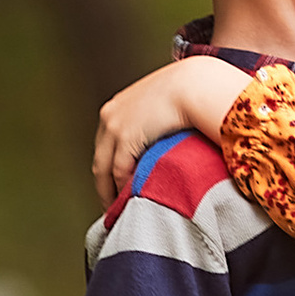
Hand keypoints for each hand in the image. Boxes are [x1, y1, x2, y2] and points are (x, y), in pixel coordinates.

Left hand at [93, 52, 249, 205]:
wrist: (194, 85)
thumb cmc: (189, 93)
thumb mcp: (162, 105)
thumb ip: (155, 122)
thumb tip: (164, 140)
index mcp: (116, 107)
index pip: (105, 145)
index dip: (108, 167)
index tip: (113, 184)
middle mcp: (109, 116)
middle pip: (100, 159)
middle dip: (103, 185)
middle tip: (111, 205)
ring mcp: (114, 126)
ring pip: (103, 169)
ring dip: (108, 192)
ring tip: (117, 210)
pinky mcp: (125, 137)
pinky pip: (118, 170)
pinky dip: (121, 187)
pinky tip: (129, 199)